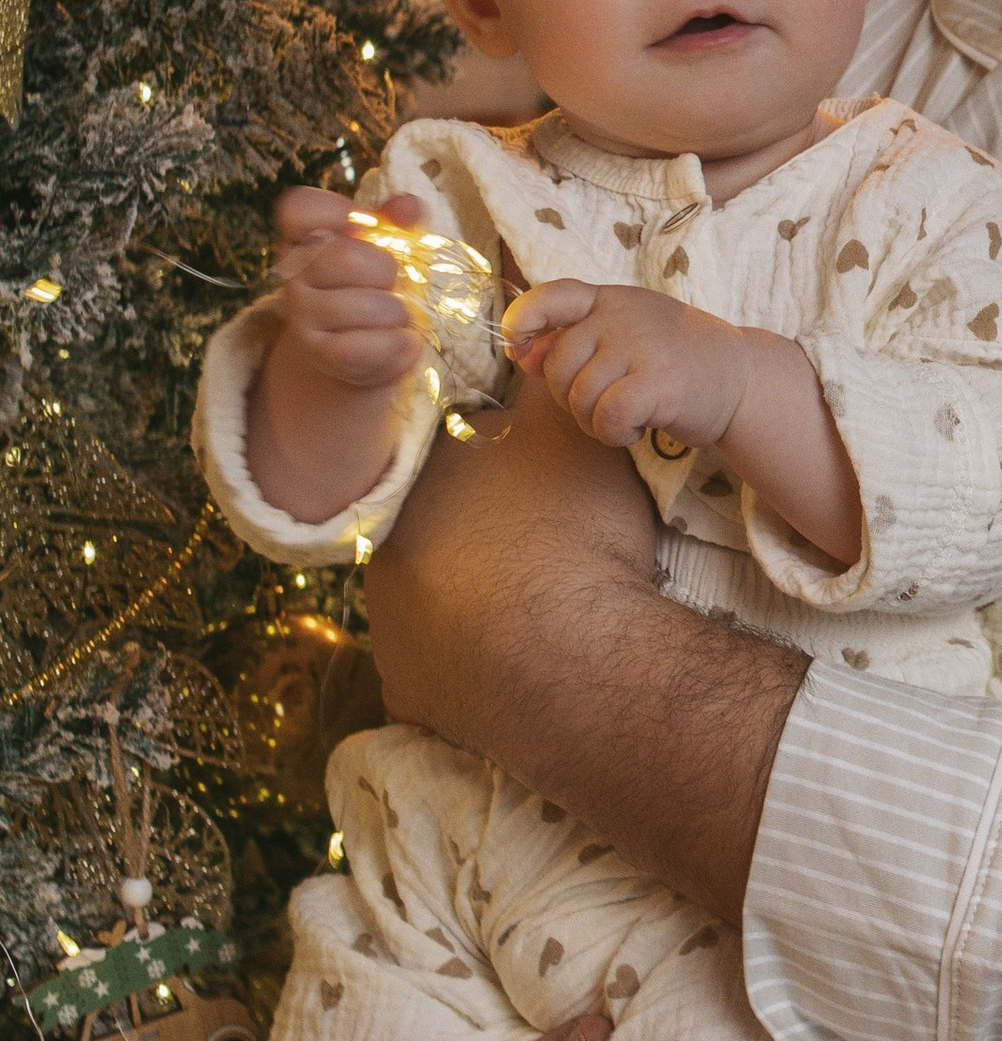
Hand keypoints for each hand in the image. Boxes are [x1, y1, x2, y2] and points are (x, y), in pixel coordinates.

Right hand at [270, 186, 426, 391]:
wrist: (365, 346)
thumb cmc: (376, 284)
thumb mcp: (388, 246)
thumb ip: (398, 222)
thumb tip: (408, 205)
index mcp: (304, 235)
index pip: (296, 209)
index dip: (334, 211)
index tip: (358, 224)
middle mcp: (294, 273)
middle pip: (346, 258)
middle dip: (386, 271)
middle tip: (390, 282)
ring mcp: (301, 315)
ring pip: (363, 306)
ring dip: (396, 312)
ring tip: (395, 314)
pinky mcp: (319, 354)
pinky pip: (364, 347)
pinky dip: (396, 344)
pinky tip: (402, 340)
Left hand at [364, 367, 659, 736]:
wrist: (577, 659)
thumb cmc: (572, 535)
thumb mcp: (568, 435)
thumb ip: (543, 387)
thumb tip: (529, 349)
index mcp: (418, 486)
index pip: (449, 464)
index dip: (495, 475)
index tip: (533, 494)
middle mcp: (385, 552)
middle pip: (432, 532)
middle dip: (474, 537)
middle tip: (536, 550)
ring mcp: (390, 629)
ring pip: (428, 603)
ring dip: (467, 603)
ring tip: (532, 610)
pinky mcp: (408, 691)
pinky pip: (436, 673)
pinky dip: (467, 668)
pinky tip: (511, 663)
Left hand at [503, 278, 749, 452]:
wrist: (743, 379)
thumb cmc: (675, 361)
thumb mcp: (624, 337)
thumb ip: (574, 340)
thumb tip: (520, 352)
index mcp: (611, 300)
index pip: (553, 296)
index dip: (522, 320)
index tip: (518, 346)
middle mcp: (623, 315)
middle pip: (557, 365)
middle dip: (570, 398)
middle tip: (606, 403)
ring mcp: (641, 345)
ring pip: (579, 397)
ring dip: (596, 422)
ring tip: (628, 416)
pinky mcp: (659, 381)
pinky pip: (607, 416)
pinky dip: (615, 433)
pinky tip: (638, 429)